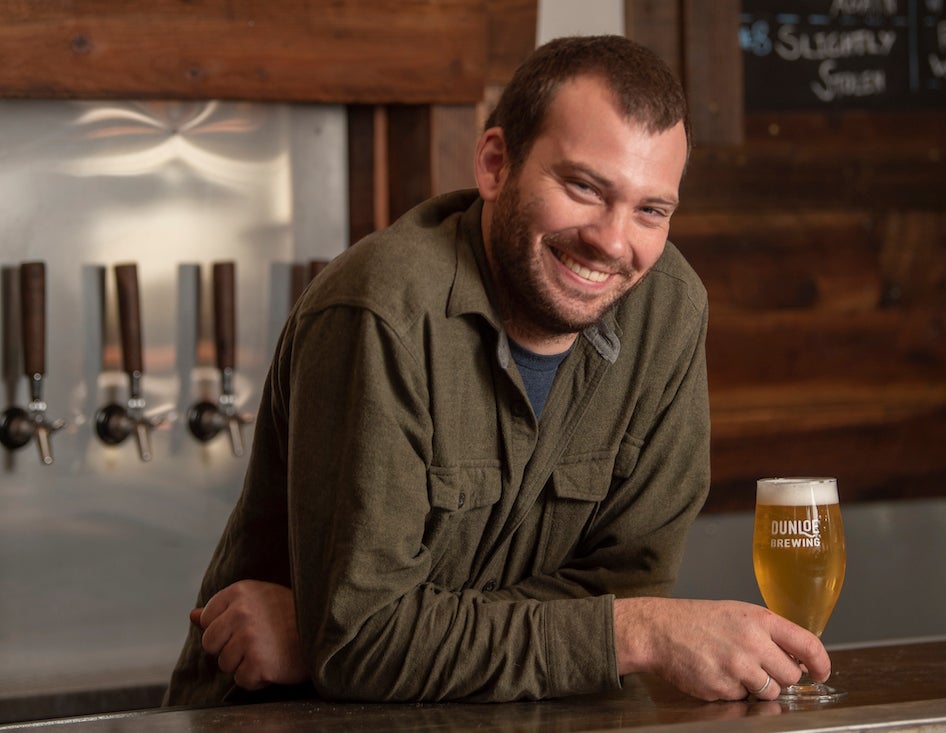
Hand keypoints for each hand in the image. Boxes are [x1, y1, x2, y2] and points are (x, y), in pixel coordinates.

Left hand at [190, 580, 307, 690]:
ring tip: (268, 652)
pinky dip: (256, 679)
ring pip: (224, 664)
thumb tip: (193, 615)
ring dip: (244, 664)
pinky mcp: (257, 661)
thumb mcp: (258, 600)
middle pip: (209, 643)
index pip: (207, 618)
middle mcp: (242, 611)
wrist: (325, 632)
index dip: (223, 629)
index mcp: (240, 591)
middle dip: (228, 649)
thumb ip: (223, 608)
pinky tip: (273, 664)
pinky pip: (241, 679)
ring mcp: (249, 637)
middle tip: (256, 643)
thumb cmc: (290, 616)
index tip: (245, 628)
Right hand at [613, 597, 829, 700]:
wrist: (659, 630)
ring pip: (771, 692)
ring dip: (759, 687)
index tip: (821, 672)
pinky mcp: (722, 688)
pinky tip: (718, 674)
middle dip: (780, 676)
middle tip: (760, 667)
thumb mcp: (738, 613)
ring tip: (736, 670)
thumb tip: (799, 657)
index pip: (807, 644)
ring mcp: (737, 667)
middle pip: (791, 675)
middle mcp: (752, 643)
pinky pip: (743, 699)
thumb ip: (769, 632)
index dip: (821, 663)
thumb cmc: (698, 620)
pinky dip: (734, 692)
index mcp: (759, 621)